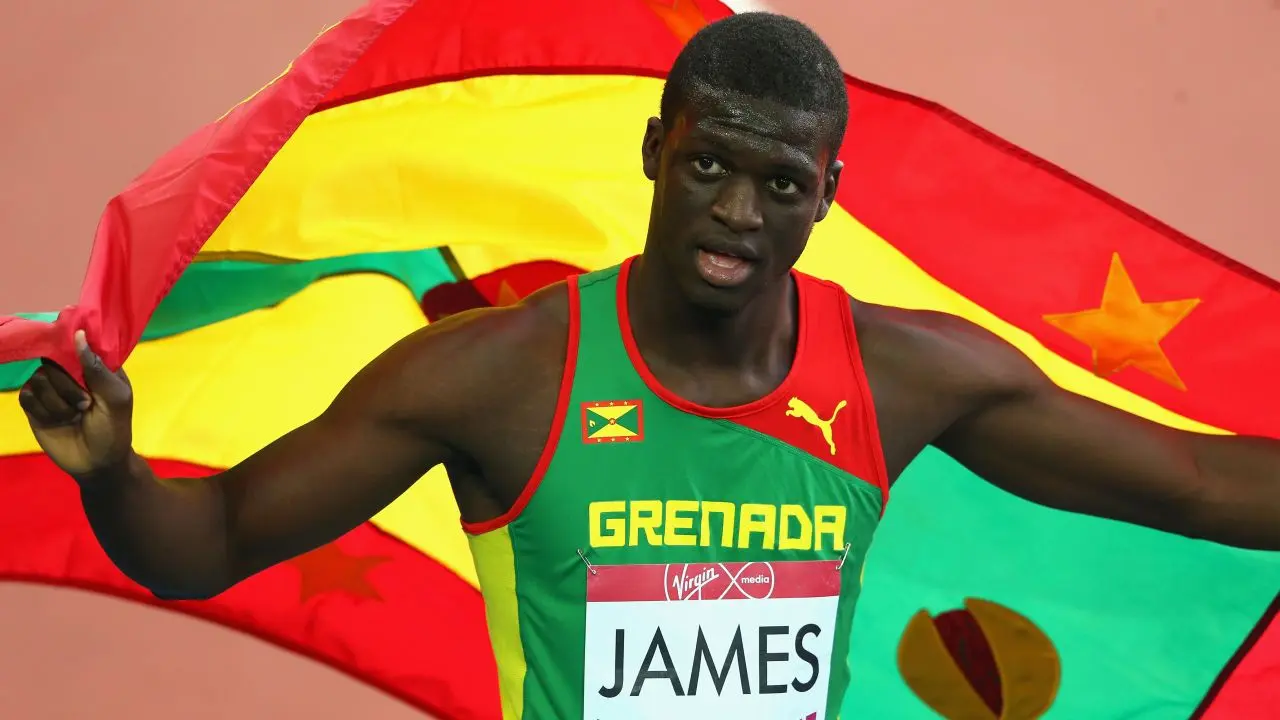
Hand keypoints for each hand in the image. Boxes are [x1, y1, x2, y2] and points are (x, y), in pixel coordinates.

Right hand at [18, 330, 134, 478]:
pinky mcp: (34, 406)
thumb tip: (79, 335)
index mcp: (95, 367)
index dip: (72, 346)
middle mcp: (70, 373)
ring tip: (73, 416)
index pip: (77, 344)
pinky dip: (42, 410)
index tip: (73, 356)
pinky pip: (27, 396)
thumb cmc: (113, 429)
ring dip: (57, 402)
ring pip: (39, 379)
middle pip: (53, 362)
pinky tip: (56, 421)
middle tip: (85, 405)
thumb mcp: (115, 398)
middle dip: (68, 387)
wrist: (96, 463)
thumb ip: (97, 368)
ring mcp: (51, 389)